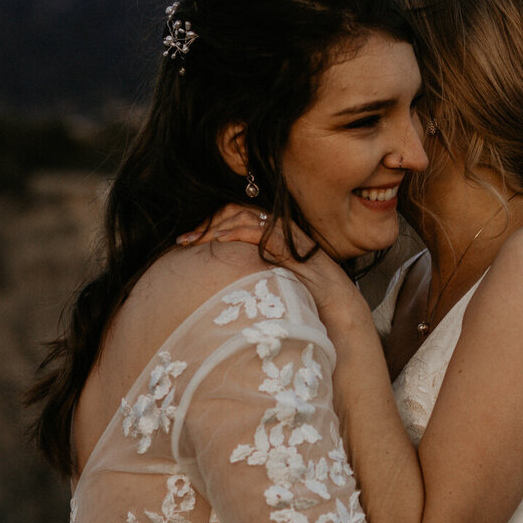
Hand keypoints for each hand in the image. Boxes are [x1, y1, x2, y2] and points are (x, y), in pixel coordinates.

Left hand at [177, 205, 365, 329]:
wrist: (338, 310)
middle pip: (235, 211)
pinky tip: (220, 240)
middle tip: (184, 240)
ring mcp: (287, 235)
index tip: (186, 241)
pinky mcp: (293, 245)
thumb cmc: (307, 302)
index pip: (234, 217)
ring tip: (196, 240)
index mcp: (271, 237)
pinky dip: (237, 232)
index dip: (209, 225)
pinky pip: (261, 231)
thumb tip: (220, 281)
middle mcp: (278, 231)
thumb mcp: (269, 285)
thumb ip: (250, 275)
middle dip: (206, 223)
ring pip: (245, 216)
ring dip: (216, 226)